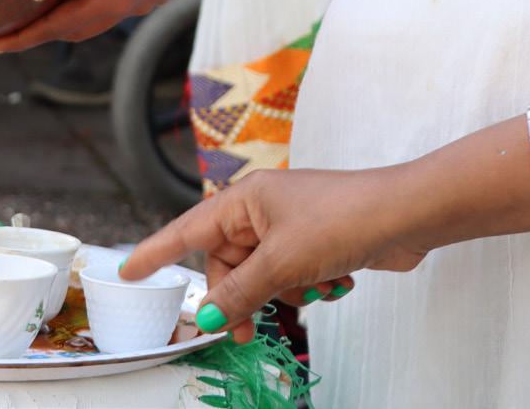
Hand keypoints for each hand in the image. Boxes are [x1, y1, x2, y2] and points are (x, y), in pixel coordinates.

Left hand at [0, 0, 217, 53]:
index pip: (59, 27)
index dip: (24, 37)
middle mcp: (132, 6)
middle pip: (77, 28)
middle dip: (41, 31)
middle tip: (6, 32)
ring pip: (96, 15)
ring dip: (65, 16)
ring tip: (35, 9)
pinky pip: (113, 0)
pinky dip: (88, 0)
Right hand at [120, 165, 431, 342]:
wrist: (403, 215)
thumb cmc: (341, 220)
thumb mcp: (281, 263)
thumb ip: (238, 292)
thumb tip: (204, 314)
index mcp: (246, 199)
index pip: (188, 229)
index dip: (156, 252)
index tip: (126, 270)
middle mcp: (265, 208)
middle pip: (229, 264)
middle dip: (240, 297)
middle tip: (245, 332)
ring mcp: (292, 225)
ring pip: (263, 276)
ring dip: (285, 293)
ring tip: (314, 288)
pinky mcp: (317, 241)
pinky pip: (293, 276)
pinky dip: (310, 286)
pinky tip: (335, 280)